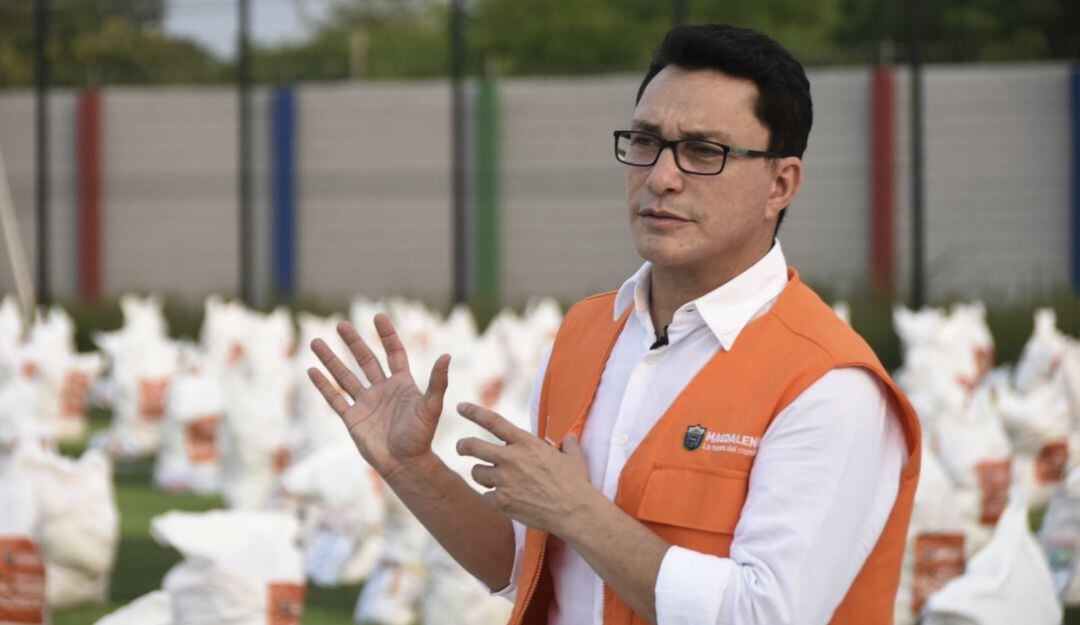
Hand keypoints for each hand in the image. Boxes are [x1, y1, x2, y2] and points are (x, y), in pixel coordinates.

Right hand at [308, 315, 449, 479]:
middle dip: (353, 342)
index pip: (393, 353)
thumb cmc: (421, 437)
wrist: (404, 464)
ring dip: (331, 360)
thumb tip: (447, 355)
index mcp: (402, 384)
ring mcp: (365, 403)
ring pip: (344, 376)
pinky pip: (335, 398)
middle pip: (365, 360)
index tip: (378, 317)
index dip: (387, 336)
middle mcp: (382, 390)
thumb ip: (437, 382)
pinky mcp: (352, 419)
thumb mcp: (431, 407)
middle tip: (341, 324)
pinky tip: (311, 370)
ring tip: (315, 341)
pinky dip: (323, 385)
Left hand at [455, 402, 595, 535]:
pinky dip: (491, 499)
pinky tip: (504, 501)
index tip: (461, 407)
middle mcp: (511, 458)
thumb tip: (570, 437)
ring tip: (493, 481)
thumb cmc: (577, 484)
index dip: (474, 412)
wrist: (574, 512)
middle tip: (461, 448)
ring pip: (476, 473)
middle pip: (472, 446)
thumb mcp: (574, 458)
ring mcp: (504, 480)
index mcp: (526, 442)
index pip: (493, 421)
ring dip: (481, 476)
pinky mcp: (501, 501)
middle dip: (462, 446)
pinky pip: (485, 496)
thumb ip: (569, 445)